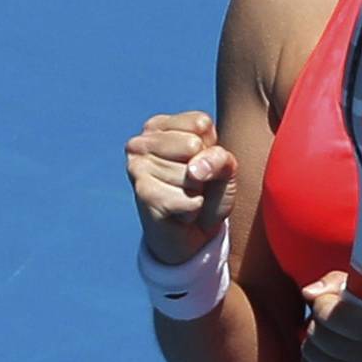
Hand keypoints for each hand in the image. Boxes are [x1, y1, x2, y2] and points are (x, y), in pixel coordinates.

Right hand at [125, 111, 236, 259]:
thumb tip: (194, 170)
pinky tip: (179, 214)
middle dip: (203, 172)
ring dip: (196, 194)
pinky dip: (193, 211)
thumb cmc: (207, 195)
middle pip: (193, 146)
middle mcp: (141, 142)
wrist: (191, 237)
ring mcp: (137, 168)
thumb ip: (219, 157)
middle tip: (191, 186)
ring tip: (183, 200)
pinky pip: (187, 198)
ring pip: (190, 175)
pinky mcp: (143, 194)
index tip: (200, 165)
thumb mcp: (224, 168)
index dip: (211, 149)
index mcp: (159, 126)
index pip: (200, 124)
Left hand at [299, 273, 361, 361]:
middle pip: (318, 331)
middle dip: (319, 321)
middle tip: (332, 323)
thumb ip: (343, 285)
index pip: (335, 312)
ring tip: (332, 341)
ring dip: (314, 340)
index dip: (324, 302)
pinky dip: (313, 360)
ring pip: (309, 350)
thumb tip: (308, 292)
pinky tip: (330, 358)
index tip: (330, 302)